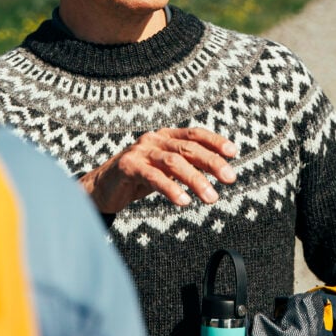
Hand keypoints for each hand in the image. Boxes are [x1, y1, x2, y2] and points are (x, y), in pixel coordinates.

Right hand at [78, 127, 237, 213]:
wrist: (101, 188)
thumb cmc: (138, 178)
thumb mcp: (165, 169)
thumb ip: (187, 166)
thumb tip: (219, 170)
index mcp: (165, 136)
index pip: (195, 134)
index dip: (215, 141)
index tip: (233, 152)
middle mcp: (154, 139)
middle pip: (188, 148)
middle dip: (212, 163)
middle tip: (230, 178)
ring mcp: (140, 151)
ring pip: (174, 162)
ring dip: (196, 180)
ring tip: (212, 197)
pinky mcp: (128, 166)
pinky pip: (153, 177)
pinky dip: (171, 188)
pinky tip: (183, 201)